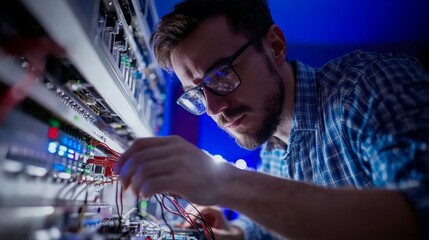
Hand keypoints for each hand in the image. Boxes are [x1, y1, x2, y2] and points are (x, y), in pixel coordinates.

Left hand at [114, 136, 234, 204]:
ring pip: (143, 171)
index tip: (118, 170)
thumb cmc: (201, 172)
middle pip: (138, 158)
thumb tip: (133, 166)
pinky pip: (153, 184)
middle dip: (125, 173)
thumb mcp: (182, 155)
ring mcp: (179, 164)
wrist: (226, 182)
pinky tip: (146, 195)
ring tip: (137, 192)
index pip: (139, 144)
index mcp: (172, 141)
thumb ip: (162, 156)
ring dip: (134, 184)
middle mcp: (175, 149)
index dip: (124, 157)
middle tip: (125, 185)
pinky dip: (144, 191)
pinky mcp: (183, 180)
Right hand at [183, 205, 243, 239]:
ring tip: (185, 223)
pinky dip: (188, 216)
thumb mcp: (223, 234)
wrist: (229, 233)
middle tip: (184, 223)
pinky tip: (186, 223)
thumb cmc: (227, 233)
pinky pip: (193, 211)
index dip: (195, 213)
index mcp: (216, 210)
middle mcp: (210, 207)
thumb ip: (214, 232)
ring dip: (187, 213)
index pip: (204, 207)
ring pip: (193, 206)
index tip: (189, 222)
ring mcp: (205, 210)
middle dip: (189, 212)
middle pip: (197, 204)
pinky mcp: (201, 214)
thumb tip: (204, 230)